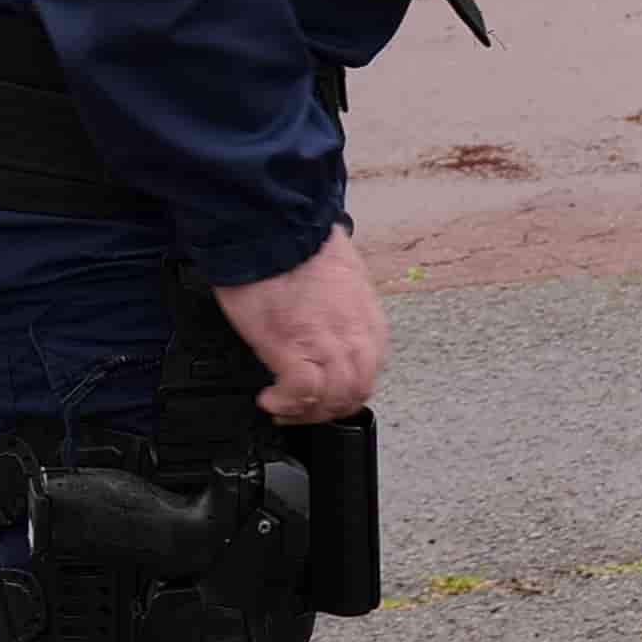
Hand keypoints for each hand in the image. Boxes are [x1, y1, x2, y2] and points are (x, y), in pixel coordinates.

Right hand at [213, 229, 390, 424]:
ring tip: (284, 407)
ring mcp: (326, 342)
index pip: (371, 370)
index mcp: (367, 318)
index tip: (321, 392)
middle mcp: (354, 334)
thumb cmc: (296, 247)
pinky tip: (271, 399)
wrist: (271, 229)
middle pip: (357, 391)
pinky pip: (302, 392)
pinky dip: (286, 402)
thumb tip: (330, 322)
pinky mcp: (293, 345)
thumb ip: (342, 308)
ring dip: (306, 411)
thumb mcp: (337, 280)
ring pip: (334, 398)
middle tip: (299, 408)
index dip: (345, 389)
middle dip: (327, 408)